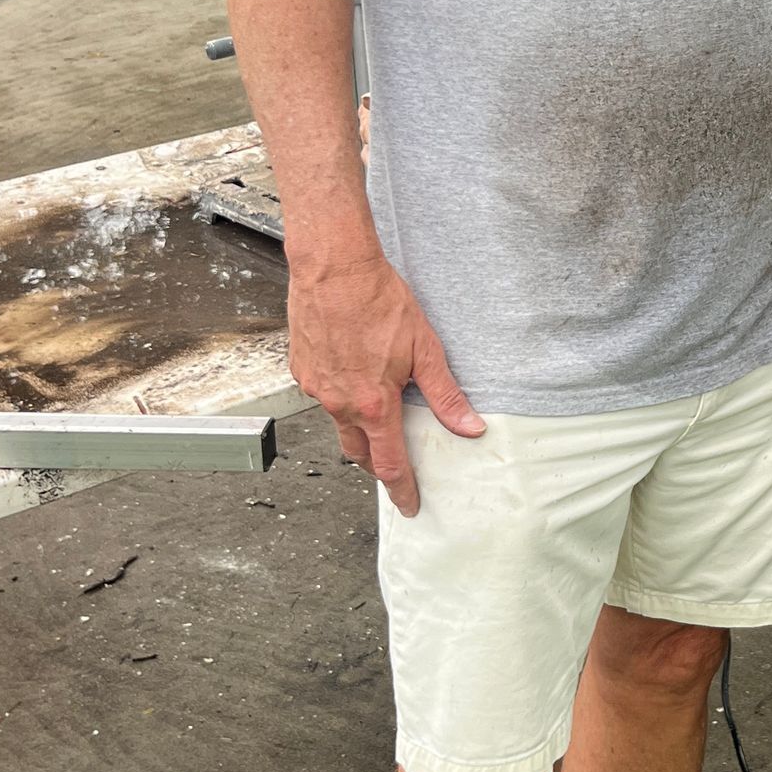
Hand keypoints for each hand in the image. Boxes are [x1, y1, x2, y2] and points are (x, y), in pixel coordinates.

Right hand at [287, 251, 482, 515]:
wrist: (334, 268)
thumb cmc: (378, 300)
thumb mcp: (425, 348)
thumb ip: (445, 394)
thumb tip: (469, 426)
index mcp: (373, 404)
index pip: (389, 463)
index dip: (401, 488)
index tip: (409, 504)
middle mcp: (340, 403)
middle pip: (359, 452)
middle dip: (377, 464)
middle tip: (394, 466)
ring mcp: (316, 388)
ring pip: (339, 424)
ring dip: (358, 429)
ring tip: (377, 415)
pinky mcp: (302, 369)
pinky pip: (323, 396)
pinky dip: (340, 396)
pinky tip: (353, 377)